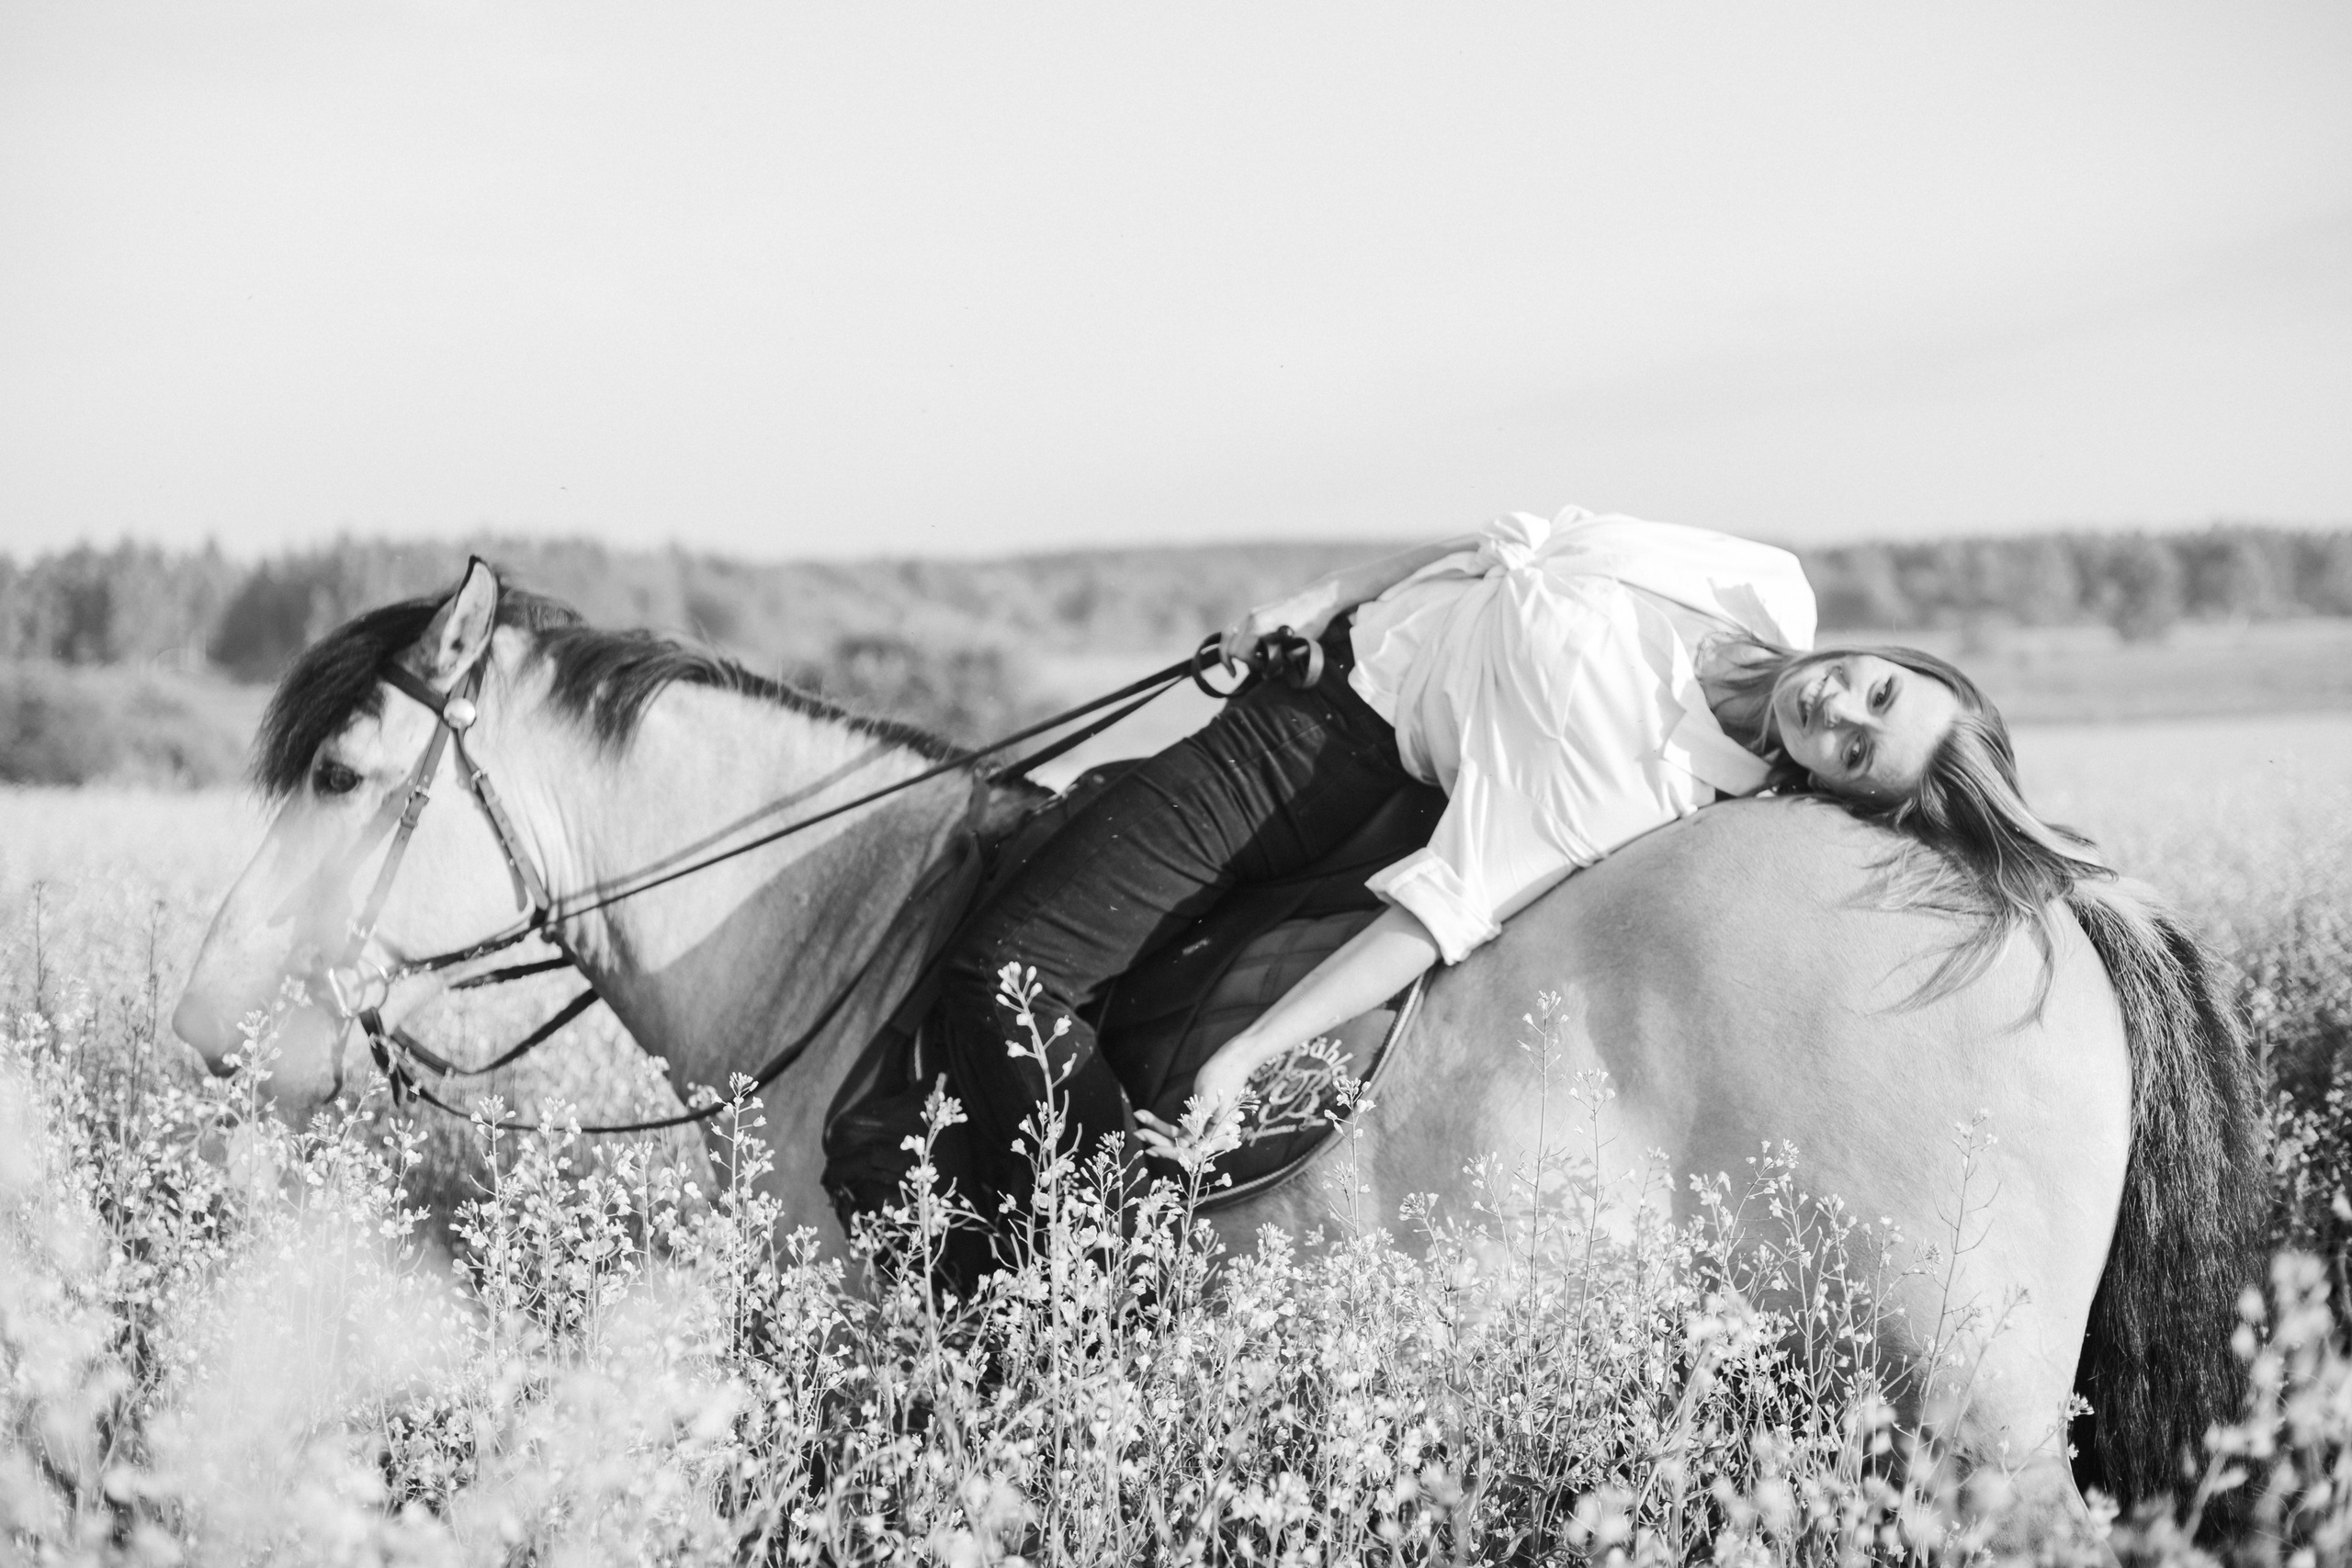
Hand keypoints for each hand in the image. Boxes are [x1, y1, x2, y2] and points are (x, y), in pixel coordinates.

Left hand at [1133, 1051, 1257, 1163]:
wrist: (1233, 1060)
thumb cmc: (1223, 1076)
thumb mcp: (1208, 1100)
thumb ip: (1196, 1124)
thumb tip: (1182, 1145)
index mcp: (1221, 1136)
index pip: (1193, 1152)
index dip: (1172, 1152)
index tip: (1151, 1148)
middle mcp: (1213, 1137)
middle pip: (1182, 1146)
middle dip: (1159, 1140)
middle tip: (1138, 1132)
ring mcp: (1204, 1130)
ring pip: (1177, 1137)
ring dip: (1156, 1131)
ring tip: (1137, 1121)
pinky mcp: (1197, 1122)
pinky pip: (1177, 1127)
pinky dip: (1161, 1124)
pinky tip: (1145, 1115)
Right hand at [1219, 584, 1337, 670]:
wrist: (1321, 599)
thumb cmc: (1311, 622)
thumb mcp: (1296, 647)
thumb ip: (1278, 662)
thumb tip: (1266, 673)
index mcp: (1258, 626)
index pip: (1241, 654)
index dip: (1252, 666)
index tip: (1267, 670)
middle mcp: (1252, 618)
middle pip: (1230, 644)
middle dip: (1238, 660)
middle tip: (1251, 669)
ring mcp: (1254, 612)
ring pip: (1230, 633)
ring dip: (1232, 650)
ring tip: (1236, 664)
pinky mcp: (1260, 611)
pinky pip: (1239, 627)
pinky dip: (1239, 640)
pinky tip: (1249, 649)